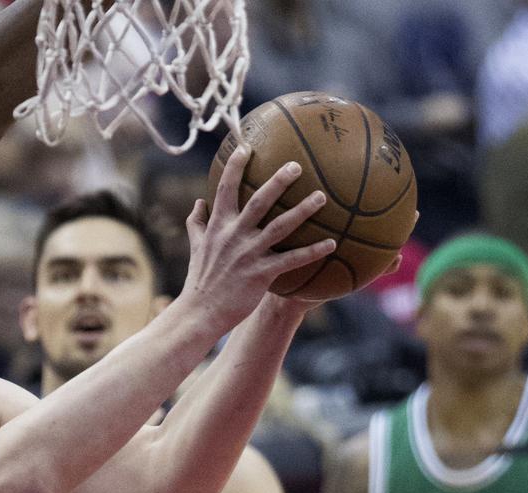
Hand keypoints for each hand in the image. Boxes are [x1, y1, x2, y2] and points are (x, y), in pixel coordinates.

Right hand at [180, 143, 333, 331]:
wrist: (200, 311)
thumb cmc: (199, 279)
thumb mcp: (195, 247)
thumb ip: (197, 222)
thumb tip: (198, 202)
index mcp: (218, 226)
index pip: (225, 189)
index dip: (235, 167)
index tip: (246, 147)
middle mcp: (233, 235)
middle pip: (258, 201)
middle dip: (278, 182)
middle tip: (297, 165)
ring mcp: (248, 254)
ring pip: (280, 227)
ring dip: (302, 211)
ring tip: (322, 197)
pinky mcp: (261, 274)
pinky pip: (291, 260)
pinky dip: (312, 251)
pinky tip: (332, 244)